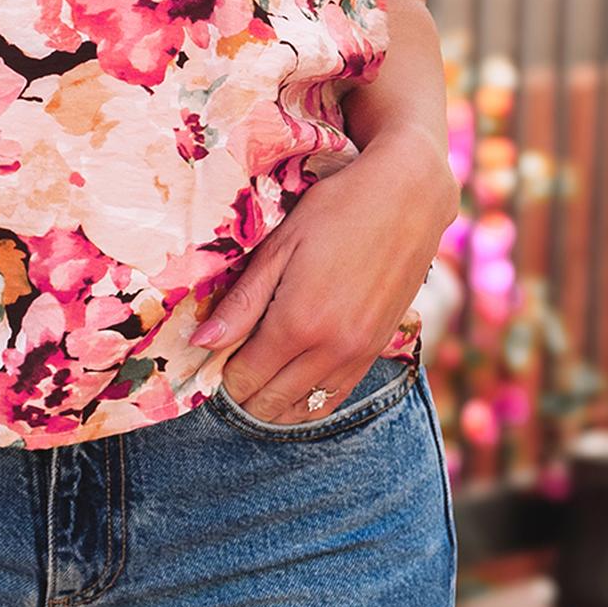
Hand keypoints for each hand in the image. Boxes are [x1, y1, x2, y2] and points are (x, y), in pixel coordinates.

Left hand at [191, 127, 456, 426]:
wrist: (408, 197)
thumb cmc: (336, 210)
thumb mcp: (279, 247)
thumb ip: (241, 302)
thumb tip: (200, 344)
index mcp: (298, 322)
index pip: (245, 379)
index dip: (220, 377)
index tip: (208, 361)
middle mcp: (331, 349)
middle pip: (271, 403)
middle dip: (242, 395)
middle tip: (227, 370)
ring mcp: (359, 354)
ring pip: (305, 408)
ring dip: (274, 404)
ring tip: (255, 379)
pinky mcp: (377, 350)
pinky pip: (336, 397)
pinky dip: (308, 400)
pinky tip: (292, 385)